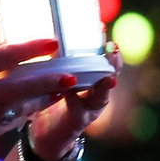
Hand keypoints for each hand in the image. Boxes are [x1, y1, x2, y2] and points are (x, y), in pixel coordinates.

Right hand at [0, 25, 80, 156]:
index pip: (5, 55)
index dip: (32, 48)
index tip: (54, 42)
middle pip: (18, 86)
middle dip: (47, 82)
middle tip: (71, 77)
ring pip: (19, 107)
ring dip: (42, 100)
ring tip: (61, 91)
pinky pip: (9, 123)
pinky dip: (23, 114)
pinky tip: (36, 106)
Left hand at [26, 43, 119, 157]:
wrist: (45, 133)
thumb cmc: (52, 100)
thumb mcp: (54, 77)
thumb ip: (55, 61)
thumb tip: (46, 38)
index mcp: (93, 78)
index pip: (104, 57)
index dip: (104, 43)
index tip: (102, 27)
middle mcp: (97, 92)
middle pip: (112, 74)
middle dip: (114, 61)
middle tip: (112, 48)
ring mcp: (91, 108)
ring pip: (102, 96)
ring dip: (105, 86)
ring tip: (109, 78)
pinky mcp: (79, 121)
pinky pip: (79, 110)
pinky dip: (75, 100)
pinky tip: (69, 91)